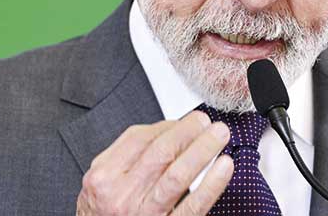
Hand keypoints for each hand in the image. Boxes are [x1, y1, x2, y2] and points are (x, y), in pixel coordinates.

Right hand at [76, 111, 232, 215]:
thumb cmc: (107, 212)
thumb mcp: (105, 182)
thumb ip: (131, 157)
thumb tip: (172, 131)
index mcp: (104, 176)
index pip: (139, 139)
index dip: (169, 125)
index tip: (188, 121)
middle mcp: (121, 195)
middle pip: (160, 152)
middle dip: (188, 131)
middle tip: (206, 122)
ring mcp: (143, 213)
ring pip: (177, 175)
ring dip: (202, 150)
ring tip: (218, 136)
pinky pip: (193, 205)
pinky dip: (211, 184)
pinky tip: (223, 167)